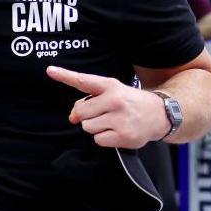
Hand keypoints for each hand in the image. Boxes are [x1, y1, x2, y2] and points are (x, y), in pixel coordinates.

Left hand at [46, 66, 168, 148]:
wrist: (160, 114)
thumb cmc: (130, 102)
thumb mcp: (113, 92)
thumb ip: (89, 100)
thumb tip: (72, 118)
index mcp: (110, 85)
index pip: (83, 80)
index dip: (64, 75)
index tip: (50, 70)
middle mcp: (115, 100)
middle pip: (80, 112)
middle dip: (86, 115)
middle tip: (102, 113)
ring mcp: (120, 118)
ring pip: (88, 127)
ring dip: (95, 127)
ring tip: (111, 122)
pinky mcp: (124, 135)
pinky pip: (98, 140)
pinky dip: (103, 138)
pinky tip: (116, 132)